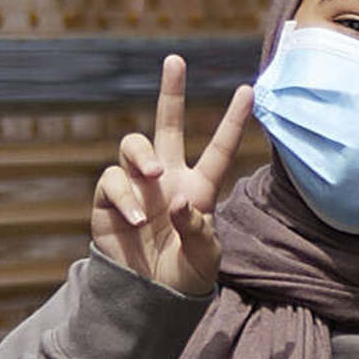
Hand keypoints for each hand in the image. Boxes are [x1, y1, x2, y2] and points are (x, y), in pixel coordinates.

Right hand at [92, 53, 254, 302]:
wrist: (149, 298)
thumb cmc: (185, 276)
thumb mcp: (204, 258)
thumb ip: (197, 230)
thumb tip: (177, 201)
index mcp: (199, 187)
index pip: (218, 149)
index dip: (233, 121)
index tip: (249, 90)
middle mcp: (166, 178)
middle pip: (166, 124)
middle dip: (171, 91)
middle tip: (176, 60)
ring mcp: (136, 186)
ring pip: (133, 144)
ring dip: (141, 155)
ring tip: (153, 176)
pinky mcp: (109, 201)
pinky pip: (112, 179)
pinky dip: (122, 194)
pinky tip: (134, 218)